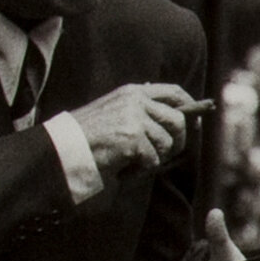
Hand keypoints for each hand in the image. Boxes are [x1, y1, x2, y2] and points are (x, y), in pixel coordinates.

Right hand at [69, 83, 201, 179]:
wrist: (63, 150)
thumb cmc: (89, 136)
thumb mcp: (116, 112)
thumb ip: (143, 110)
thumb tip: (182, 118)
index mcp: (133, 92)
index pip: (174, 92)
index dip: (190, 107)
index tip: (196, 122)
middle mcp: (135, 100)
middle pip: (178, 120)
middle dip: (177, 142)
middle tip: (161, 154)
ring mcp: (134, 118)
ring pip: (167, 143)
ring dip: (154, 158)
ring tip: (132, 159)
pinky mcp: (132, 137)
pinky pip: (153, 159)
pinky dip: (140, 169)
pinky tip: (123, 165)